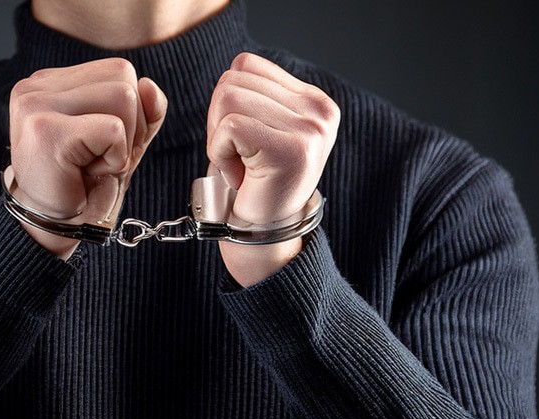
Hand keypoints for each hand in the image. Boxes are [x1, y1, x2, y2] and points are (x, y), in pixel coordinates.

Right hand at [8, 58, 167, 259]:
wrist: (54, 226)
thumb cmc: (82, 184)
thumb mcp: (122, 141)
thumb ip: (141, 110)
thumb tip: (149, 86)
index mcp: (50, 82)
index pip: (118, 71)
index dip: (129, 112)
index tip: (98, 146)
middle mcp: (36, 86)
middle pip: (123, 78)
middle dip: (129, 126)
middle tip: (96, 159)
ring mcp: (36, 104)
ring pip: (123, 97)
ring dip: (121, 143)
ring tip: (90, 164)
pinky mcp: (45, 129)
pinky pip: (113, 129)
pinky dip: (113, 157)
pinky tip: (84, 173)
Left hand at [206, 52, 339, 285]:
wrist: (263, 234)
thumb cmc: (253, 183)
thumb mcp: (260, 129)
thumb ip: (256, 94)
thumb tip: (235, 69)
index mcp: (315, 101)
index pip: (246, 64)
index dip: (228, 103)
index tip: (244, 141)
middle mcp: (319, 112)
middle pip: (232, 79)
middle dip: (219, 121)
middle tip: (240, 157)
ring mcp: (309, 131)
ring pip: (226, 99)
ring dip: (219, 139)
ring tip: (242, 165)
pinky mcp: (289, 150)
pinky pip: (227, 127)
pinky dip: (219, 153)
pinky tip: (240, 175)